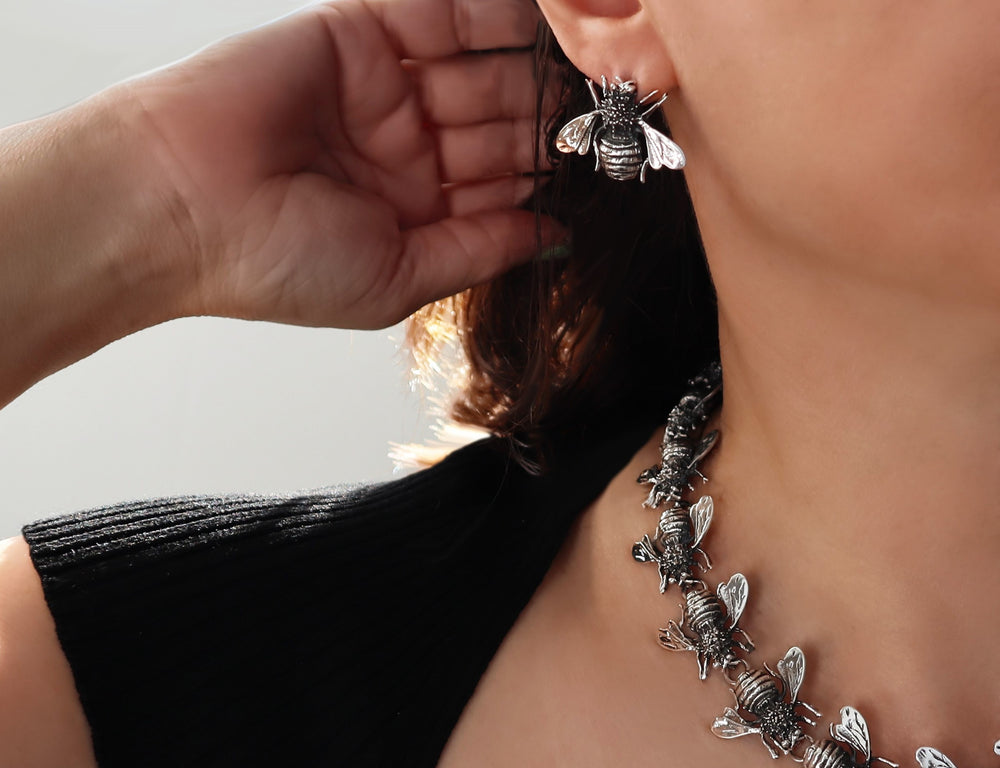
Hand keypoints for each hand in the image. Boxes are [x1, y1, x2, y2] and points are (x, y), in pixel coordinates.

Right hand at [126, 0, 560, 329]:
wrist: (184, 206)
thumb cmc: (279, 263)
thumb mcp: (403, 278)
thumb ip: (481, 251)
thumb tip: (553, 240)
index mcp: (414, 213)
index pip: (498, 185)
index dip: (547, 174)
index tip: (601, 163)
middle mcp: (403, 151)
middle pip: (496, 123)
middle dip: (547, 118)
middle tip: (605, 107)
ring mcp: (382, 91)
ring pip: (476, 67)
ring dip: (529, 66)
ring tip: (584, 62)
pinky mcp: (357, 33)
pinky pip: (435, 14)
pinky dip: (484, 16)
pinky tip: (532, 23)